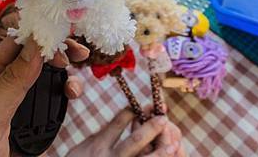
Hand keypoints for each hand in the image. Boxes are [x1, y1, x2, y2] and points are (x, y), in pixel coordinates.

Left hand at [0, 37, 88, 156]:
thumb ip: (11, 82)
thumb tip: (34, 47)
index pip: (14, 42)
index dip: (35, 29)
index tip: (56, 24)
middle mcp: (9, 85)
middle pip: (37, 54)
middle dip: (57, 46)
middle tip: (75, 47)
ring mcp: (26, 103)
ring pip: (52, 73)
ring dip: (67, 67)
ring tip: (75, 69)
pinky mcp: (41, 121)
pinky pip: (59, 96)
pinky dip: (71, 88)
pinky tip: (73, 92)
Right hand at [68, 109, 185, 156]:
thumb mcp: (84, 147)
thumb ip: (104, 135)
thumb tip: (125, 116)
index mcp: (98, 146)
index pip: (118, 124)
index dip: (134, 112)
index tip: (147, 104)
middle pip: (133, 141)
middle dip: (150, 128)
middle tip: (164, 118)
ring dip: (159, 153)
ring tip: (173, 144)